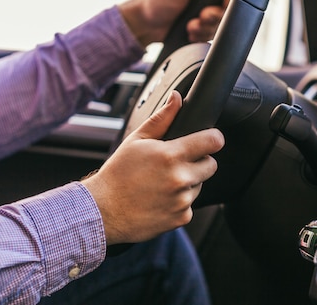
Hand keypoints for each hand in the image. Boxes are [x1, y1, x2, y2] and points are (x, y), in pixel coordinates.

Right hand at [82, 91, 223, 244]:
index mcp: (171, 155)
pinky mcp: (181, 218)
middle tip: (177, 163)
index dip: (213, 138)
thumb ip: (161, 118)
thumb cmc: (117, 174)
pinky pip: (190, 205)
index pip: (213, 141)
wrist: (103, 211)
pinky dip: (179, 202)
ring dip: (188, 182)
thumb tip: (176, 97)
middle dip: (200, 160)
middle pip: (211, 164)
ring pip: (199, 185)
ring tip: (162, 183)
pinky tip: (160, 199)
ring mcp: (182, 200)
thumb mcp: (136, 140)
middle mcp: (180, 179)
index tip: (208, 139)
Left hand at [119, 0, 225, 46]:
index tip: (219, 5)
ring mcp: (204, 16)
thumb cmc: (158, 0)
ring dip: (204, 29)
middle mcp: (207, 1)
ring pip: (217, 27)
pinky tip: (189, 33)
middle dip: (212, 18)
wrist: (146, 24)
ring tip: (190, 26)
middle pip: (224, 13)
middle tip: (200, 16)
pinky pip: (209, 37)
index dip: (227, 1)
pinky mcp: (200, 30)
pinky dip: (200, 37)